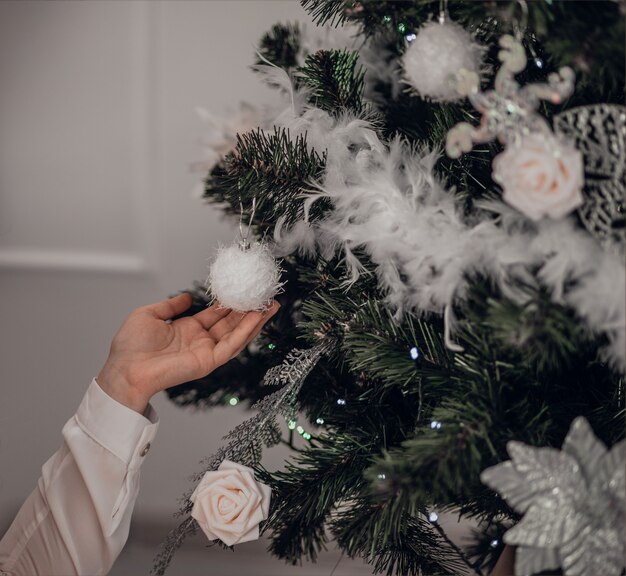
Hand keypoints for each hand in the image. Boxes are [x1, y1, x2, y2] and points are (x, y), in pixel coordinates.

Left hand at [97, 293, 278, 413]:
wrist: (126, 368)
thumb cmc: (130, 346)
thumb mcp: (150, 315)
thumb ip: (170, 305)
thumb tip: (185, 297)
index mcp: (188, 330)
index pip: (217, 315)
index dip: (232, 303)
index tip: (245, 290)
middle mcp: (201, 341)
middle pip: (232, 324)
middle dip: (251, 311)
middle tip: (267, 297)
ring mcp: (207, 352)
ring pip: (238, 335)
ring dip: (255, 321)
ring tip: (271, 306)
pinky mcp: (209, 361)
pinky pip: (232, 345)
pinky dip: (245, 332)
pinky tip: (256, 317)